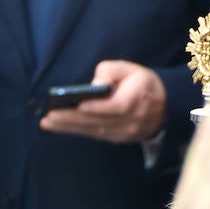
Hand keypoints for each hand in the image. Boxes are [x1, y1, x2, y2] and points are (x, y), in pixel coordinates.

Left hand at [39, 60, 166, 142]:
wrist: (163, 106)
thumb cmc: (142, 84)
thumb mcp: (131, 70)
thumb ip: (111, 72)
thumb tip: (94, 84)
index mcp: (136, 101)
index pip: (115, 107)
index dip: (97, 107)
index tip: (79, 104)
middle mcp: (129, 121)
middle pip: (97, 121)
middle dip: (71, 119)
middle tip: (49, 116)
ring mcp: (122, 133)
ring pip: (92, 131)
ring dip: (67, 127)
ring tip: (46, 123)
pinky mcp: (115, 139)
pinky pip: (92, 135)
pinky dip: (74, 131)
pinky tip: (58, 127)